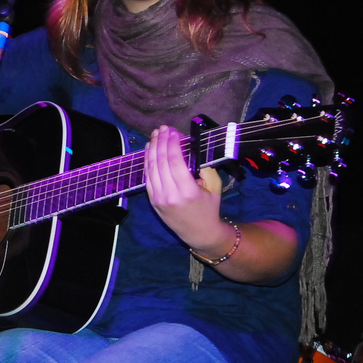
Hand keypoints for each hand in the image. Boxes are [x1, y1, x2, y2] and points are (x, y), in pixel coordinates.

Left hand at [144, 125, 231, 254]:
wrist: (199, 233)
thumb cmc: (209, 208)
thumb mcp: (214, 187)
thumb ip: (204, 167)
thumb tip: (189, 148)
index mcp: (188, 191)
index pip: (175, 161)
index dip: (172, 143)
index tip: (173, 131)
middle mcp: (170, 195)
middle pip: (161, 162)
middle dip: (161, 142)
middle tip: (163, 129)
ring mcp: (158, 198)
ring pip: (151, 168)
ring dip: (152, 149)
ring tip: (155, 135)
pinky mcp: (152, 200)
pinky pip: (148, 177)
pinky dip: (148, 161)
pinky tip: (150, 150)